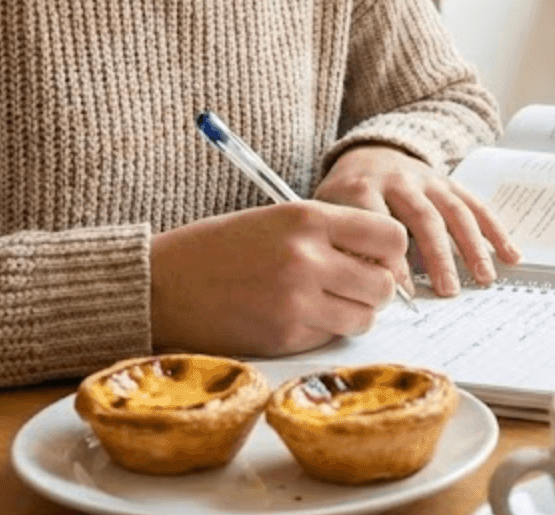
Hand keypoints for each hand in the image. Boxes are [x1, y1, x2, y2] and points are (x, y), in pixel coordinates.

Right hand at [149, 201, 406, 356]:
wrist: (163, 285)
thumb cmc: (219, 248)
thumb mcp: (278, 219)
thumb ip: (331, 234)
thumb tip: (384, 261)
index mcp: (307, 218)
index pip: (391, 236)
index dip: (390, 250)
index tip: (376, 256)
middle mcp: (307, 259)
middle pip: (384, 284)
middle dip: (374, 288)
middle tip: (352, 284)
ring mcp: (297, 302)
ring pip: (364, 317)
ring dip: (353, 313)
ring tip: (324, 301)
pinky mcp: (285, 336)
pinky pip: (331, 337)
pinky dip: (322, 330)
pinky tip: (294, 315)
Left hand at [314, 145, 521, 296]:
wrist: (366, 154)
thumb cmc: (345, 195)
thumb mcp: (330, 213)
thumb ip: (344, 244)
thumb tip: (364, 287)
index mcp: (362, 188)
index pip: (380, 222)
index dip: (391, 257)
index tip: (401, 292)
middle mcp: (398, 180)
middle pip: (423, 217)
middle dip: (439, 256)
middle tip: (449, 290)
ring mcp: (427, 179)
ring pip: (454, 211)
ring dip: (472, 246)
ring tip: (483, 277)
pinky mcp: (449, 183)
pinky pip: (475, 205)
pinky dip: (495, 230)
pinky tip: (510, 254)